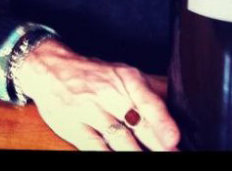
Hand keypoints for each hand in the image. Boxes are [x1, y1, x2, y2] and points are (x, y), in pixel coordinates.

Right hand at [13, 38, 179, 150]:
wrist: (49, 70)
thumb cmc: (93, 74)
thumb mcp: (124, 72)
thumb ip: (153, 86)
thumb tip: (182, 97)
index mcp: (126, 78)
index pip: (147, 99)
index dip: (162, 120)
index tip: (174, 139)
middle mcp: (108, 94)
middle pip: (137, 124)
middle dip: (156, 144)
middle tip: (171, 154)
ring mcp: (90, 112)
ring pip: (118, 138)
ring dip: (135, 154)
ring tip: (150, 160)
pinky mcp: (74, 128)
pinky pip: (95, 148)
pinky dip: (108, 155)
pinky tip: (120, 159)